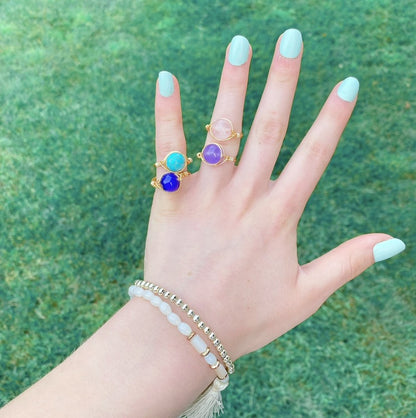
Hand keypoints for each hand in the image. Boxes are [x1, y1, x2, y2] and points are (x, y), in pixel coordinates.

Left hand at [143, 29, 404, 359]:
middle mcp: (245, 197)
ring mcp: (206, 195)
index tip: (347, 83)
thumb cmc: (246, 318)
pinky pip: (169, 149)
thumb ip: (348, 263)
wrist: (186, 331)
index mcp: (279, 217)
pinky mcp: (171, 199)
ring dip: (233, 84)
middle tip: (290, 38)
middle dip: (283, 81)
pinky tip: (167, 79)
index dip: (333, 118)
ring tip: (241, 45)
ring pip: (222, 129)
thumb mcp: (306, 296)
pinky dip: (168, 113)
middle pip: (269, 127)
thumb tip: (396, 241)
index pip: (314, 155)